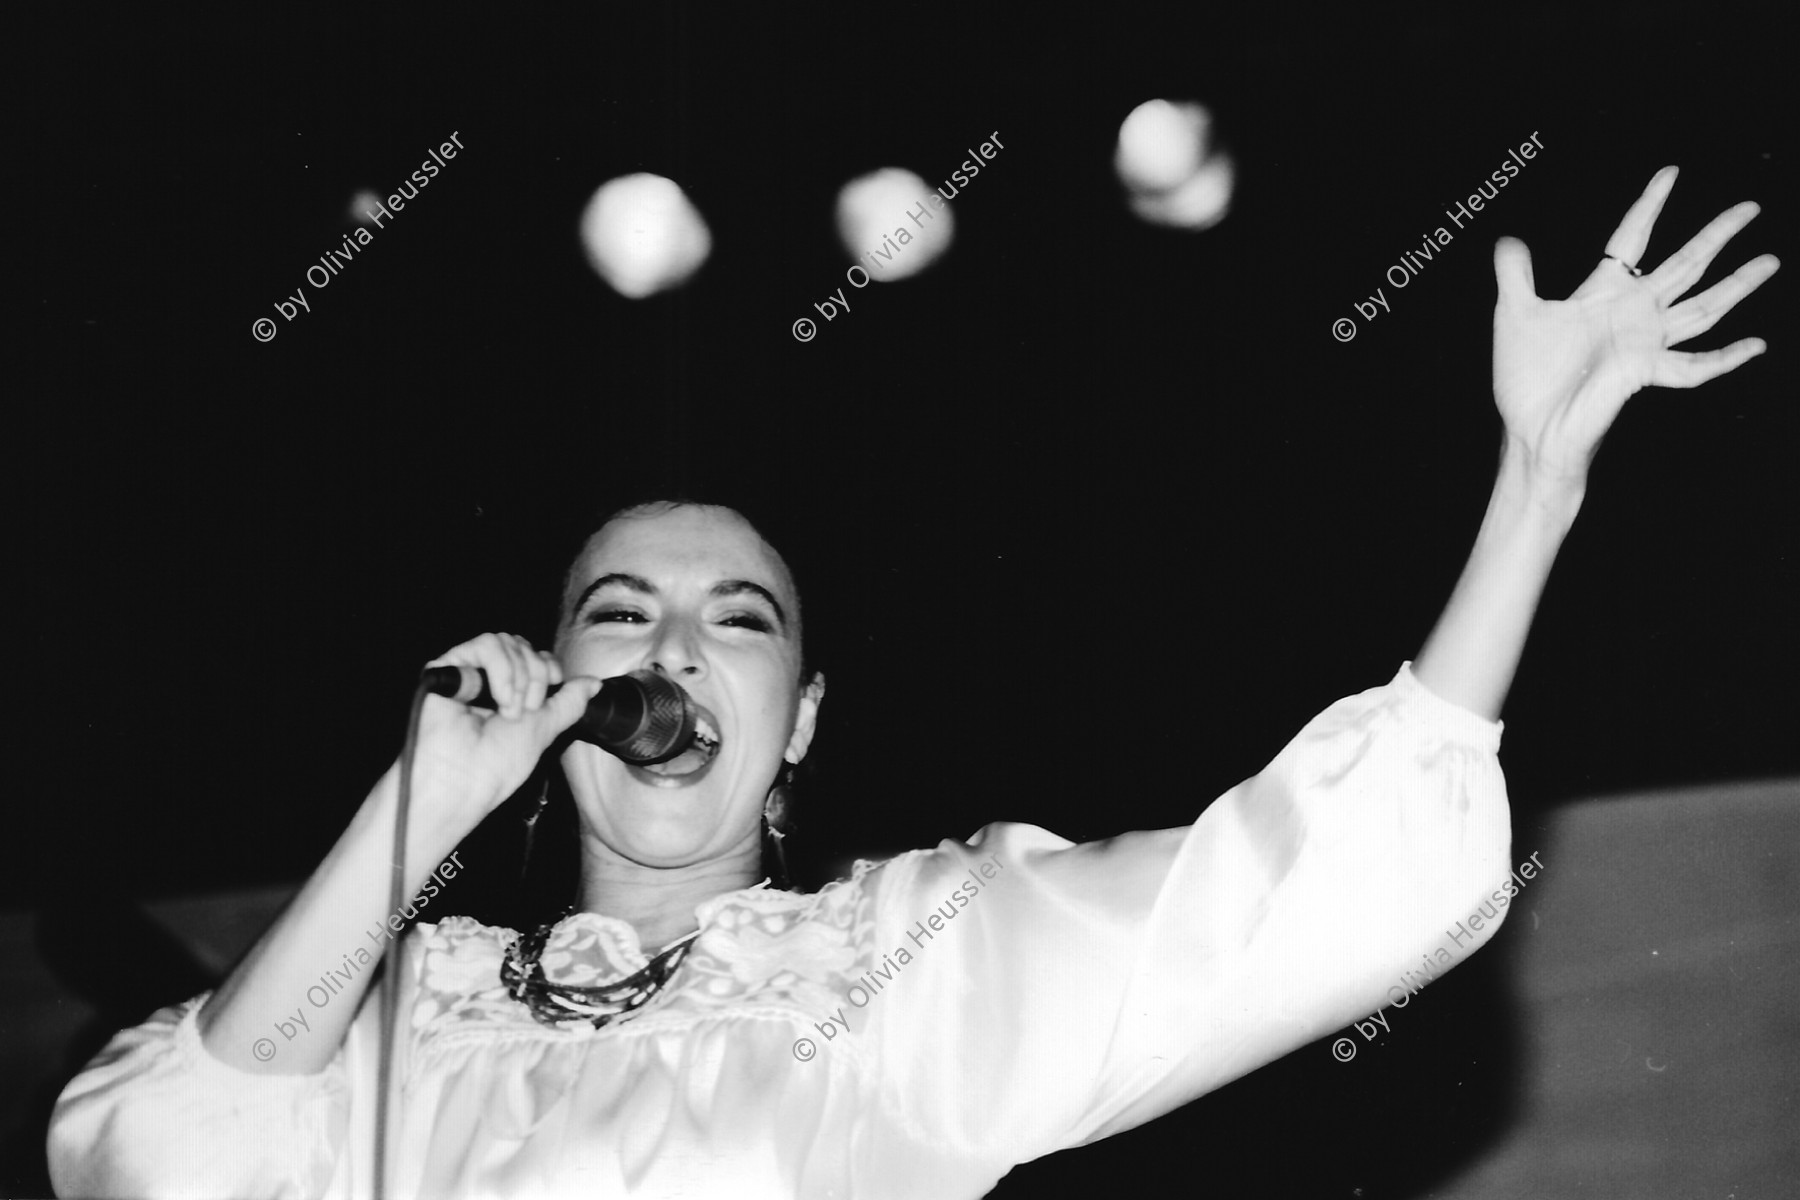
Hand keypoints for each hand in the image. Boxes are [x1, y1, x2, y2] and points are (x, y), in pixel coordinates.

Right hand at [411, 632, 599, 832]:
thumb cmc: (496, 764)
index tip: (553, 689)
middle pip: (522, 645)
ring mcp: (466, 672)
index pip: (534, 656)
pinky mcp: (446, 668)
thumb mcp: (545, 728)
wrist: (465, 780)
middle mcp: (485, 679)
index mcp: (508, 692)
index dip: (549, 667)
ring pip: (505, 641)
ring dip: (519, 677)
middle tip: (528, 710)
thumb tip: (594, 684)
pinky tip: (499, 699)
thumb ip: (569, 702)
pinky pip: (485, 644)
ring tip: (510, 711)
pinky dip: (502, 670)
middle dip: (536, 676)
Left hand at [1491, 166, 1777, 482]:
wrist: (1529, 426)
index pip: (1633, 238)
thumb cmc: (1525, 377)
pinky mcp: (1644, 371)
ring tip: (1770, 262)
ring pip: (1702, 306)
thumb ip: (1515, 275)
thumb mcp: (1514, 314)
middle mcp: (1631, 313)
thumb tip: (1507, 239)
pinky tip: (1756, 346)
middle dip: (1716, 235)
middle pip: (1684, 264)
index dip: (1651, 204)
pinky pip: (1694, 366)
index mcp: (1601, 292)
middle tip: (1751, 207)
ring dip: (1737, 285)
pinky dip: (1725, 358)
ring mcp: (1643, 342)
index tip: (1671, 172)